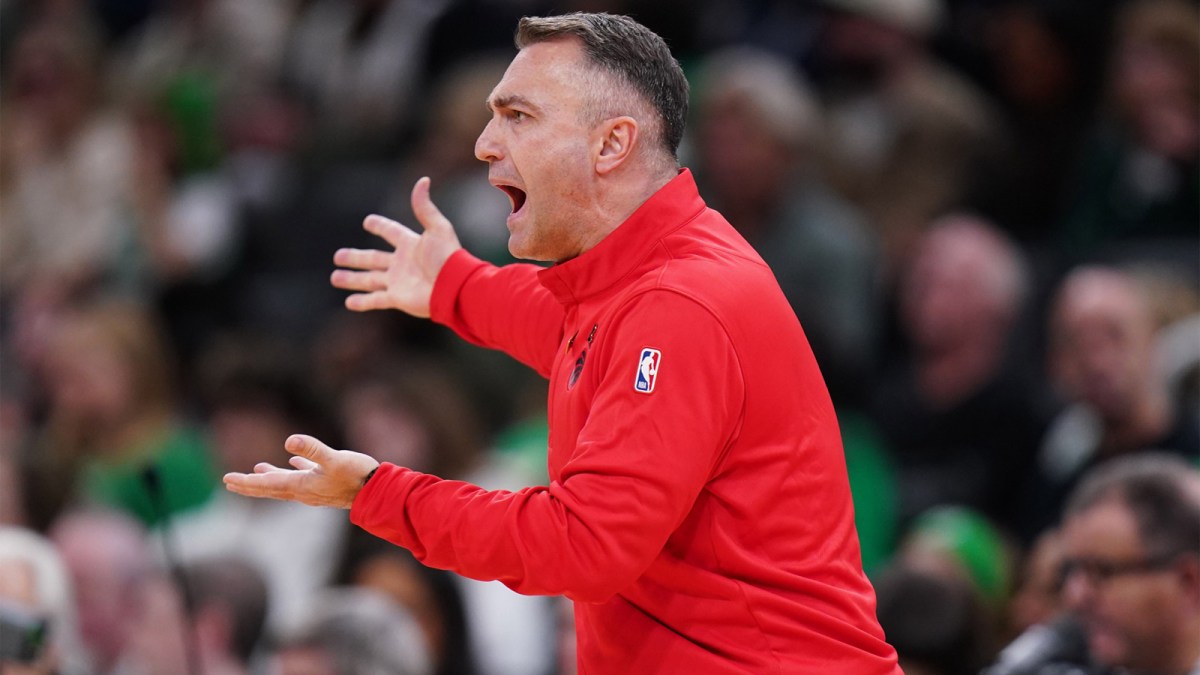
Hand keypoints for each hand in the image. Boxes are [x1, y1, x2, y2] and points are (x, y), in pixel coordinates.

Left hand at [223, 434, 379, 508]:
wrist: (378, 492)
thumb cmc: (358, 475)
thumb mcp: (335, 459)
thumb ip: (312, 450)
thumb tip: (290, 441)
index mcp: (302, 486)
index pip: (267, 484)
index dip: (246, 481)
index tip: (227, 480)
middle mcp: (304, 491)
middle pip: (270, 489)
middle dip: (250, 485)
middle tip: (229, 483)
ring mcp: (315, 489)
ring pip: (285, 484)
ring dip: (269, 478)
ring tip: (257, 471)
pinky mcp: (327, 484)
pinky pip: (304, 477)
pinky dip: (294, 471)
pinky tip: (294, 463)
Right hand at [331, 176, 461, 317]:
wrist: (454, 287)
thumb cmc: (448, 257)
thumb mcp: (438, 228)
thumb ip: (425, 207)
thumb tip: (423, 180)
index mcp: (410, 245)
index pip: (391, 232)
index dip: (380, 226)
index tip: (368, 221)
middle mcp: (402, 263)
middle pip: (373, 258)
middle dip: (355, 257)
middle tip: (337, 255)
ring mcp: (398, 282)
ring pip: (369, 280)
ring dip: (352, 279)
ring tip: (335, 277)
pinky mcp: (398, 298)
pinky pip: (376, 300)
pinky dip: (362, 302)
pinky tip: (349, 302)